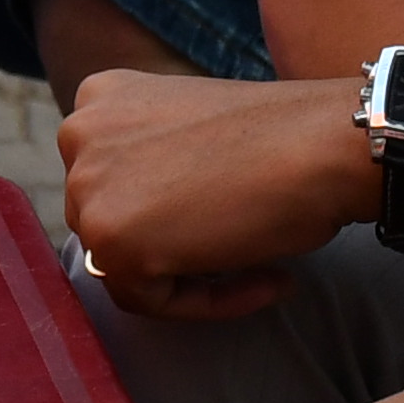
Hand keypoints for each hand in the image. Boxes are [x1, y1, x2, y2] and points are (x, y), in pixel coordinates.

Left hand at [58, 67, 373, 313]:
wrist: (325, 143)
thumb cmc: (284, 137)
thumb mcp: (190, 129)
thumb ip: (151, 162)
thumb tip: (146, 220)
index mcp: (98, 98)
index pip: (111, 183)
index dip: (169, 212)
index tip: (222, 219)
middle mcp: (78, 134)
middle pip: (109, 224)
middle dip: (171, 245)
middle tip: (241, 248)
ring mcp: (87, 187)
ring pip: (124, 267)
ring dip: (190, 278)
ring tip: (260, 270)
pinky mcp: (112, 242)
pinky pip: (150, 300)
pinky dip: (207, 304)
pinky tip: (266, 281)